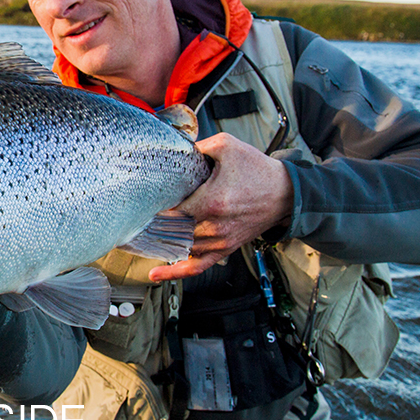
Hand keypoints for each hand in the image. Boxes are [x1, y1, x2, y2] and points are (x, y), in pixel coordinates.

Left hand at [149, 133, 292, 281]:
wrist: (286, 192)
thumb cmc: (258, 170)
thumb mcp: (227, 146)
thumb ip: (197, 146)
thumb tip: (173, 148)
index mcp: (211, 201)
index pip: (169, 210)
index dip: (150, 207)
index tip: (137, 202)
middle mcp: (214, 226)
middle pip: (170, 231)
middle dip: (151, 225)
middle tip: (133, 218)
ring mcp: (219, 241)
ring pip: (180, 248)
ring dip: (160, 242)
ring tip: (140, 235)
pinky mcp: (225, 249)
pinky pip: (197, 267)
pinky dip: (175, 272)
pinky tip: (157, 273)